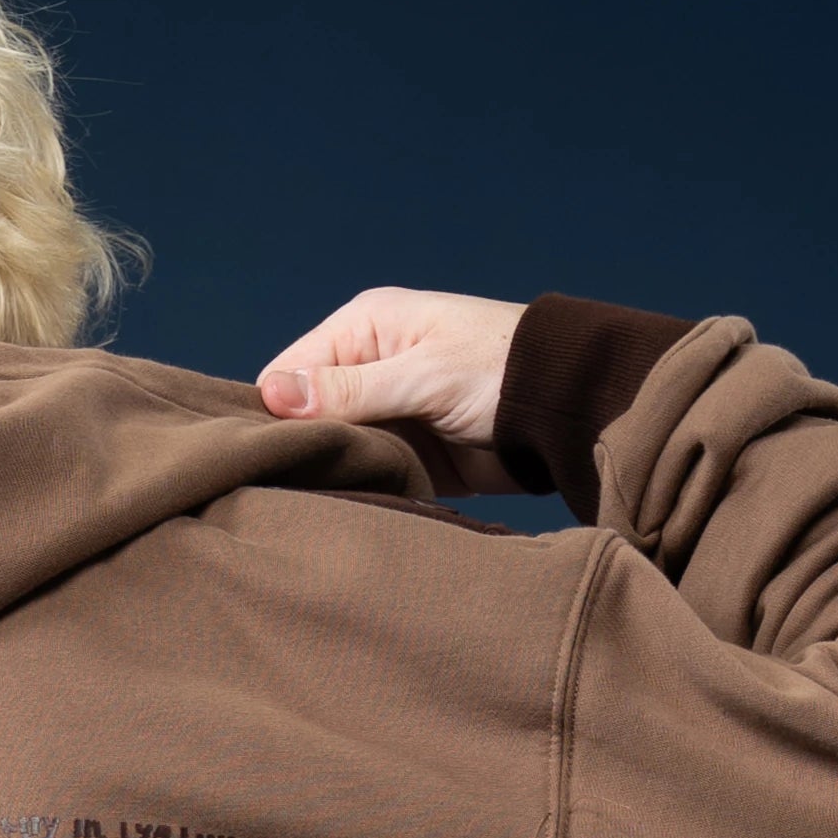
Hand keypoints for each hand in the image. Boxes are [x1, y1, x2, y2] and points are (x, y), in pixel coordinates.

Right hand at [257, 288, 528, 494]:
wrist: (566, 411)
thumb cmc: (500, 372)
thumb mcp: (422, 376)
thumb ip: (349, 391)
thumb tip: (271, 394)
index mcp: (362, 329)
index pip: (286, 373)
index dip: (274, 415)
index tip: (272, 456)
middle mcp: (366, 368)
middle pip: (304, 417)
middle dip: (302, 448)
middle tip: (294, 487)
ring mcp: (387, 414)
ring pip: (332, 451)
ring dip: (332, 474)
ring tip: (323, 501)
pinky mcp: (407, 454)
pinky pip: (365, 475)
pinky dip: (360, 491)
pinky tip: (350, 509)